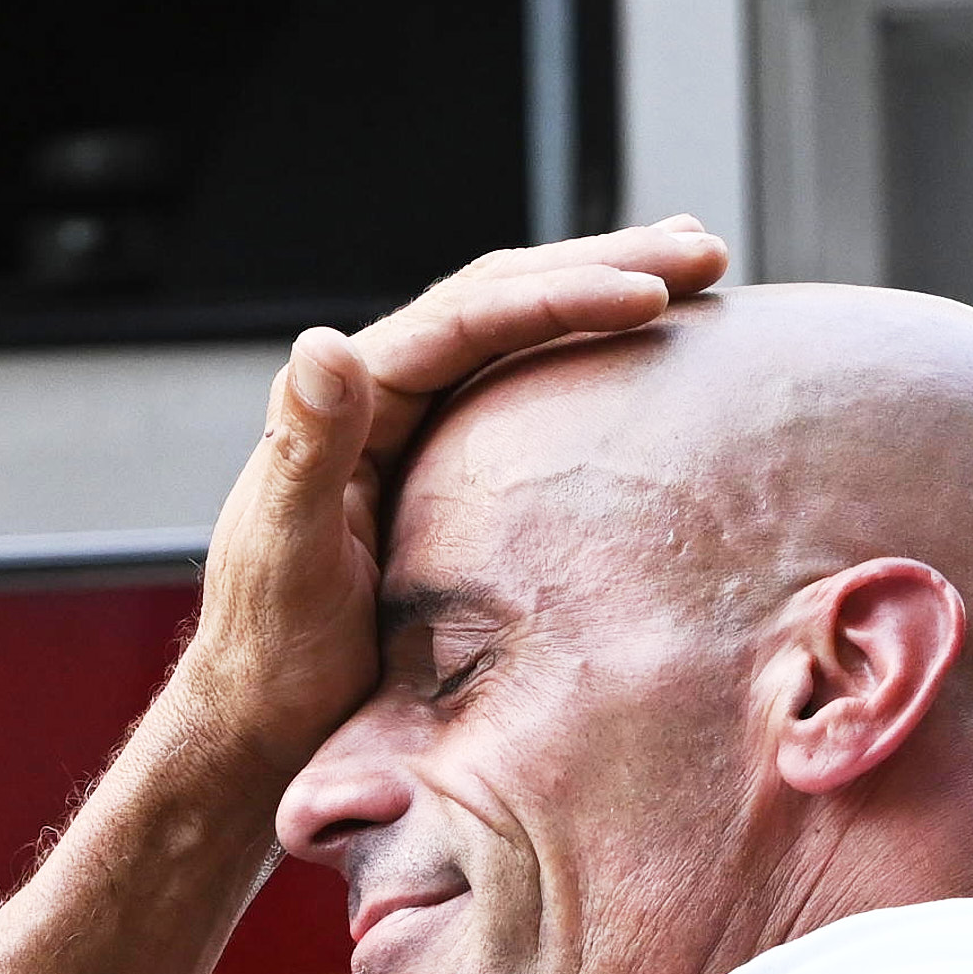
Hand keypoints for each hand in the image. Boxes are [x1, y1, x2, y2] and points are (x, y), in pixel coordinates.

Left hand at [164, 219, 726, 780]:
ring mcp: (422, 426)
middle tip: (702, 252)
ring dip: (606, 289)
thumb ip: (305, 450)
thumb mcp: (287, 555)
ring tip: (698, 268)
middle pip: (505, 297)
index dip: (561, 293)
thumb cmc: (273, 654)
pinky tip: (648, 347)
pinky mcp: (452, 468)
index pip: (469, 316)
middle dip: (606, 266)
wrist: (271, 722)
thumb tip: (322, 340)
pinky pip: (530, 385)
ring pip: (524, 329)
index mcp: (353, 399)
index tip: (649, 293)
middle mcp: (385, 393)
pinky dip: (591, 352)